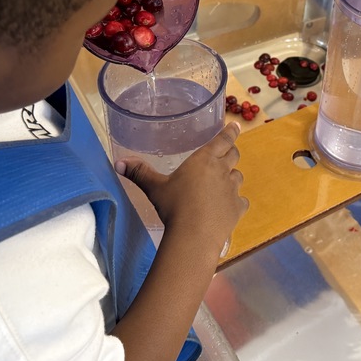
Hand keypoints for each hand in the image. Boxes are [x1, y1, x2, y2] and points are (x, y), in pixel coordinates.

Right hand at [116, 122, 246, 252]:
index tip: (236, 125)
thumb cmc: (174, 206)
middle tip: (226, 151)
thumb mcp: (155, 188)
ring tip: (224, 181)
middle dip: (231, 151)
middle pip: (233, 155)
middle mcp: (222, 170)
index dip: (230, 131)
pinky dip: (236, 201)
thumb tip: (119, 163)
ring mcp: (232, 190)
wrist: (195, 235)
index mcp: (205, 159)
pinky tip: (229, 205)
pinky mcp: (238, 209)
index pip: (223, 139)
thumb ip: (140, 173)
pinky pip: (241, 200)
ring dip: (232, 175)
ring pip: (238, 176)